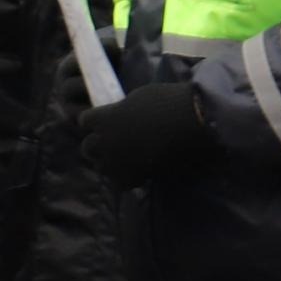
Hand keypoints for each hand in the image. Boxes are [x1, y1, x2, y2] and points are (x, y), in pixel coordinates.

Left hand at [78, 81, 211, 187]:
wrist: (194, 121)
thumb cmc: (169, 101)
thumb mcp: (138, 97)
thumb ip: (122, 110)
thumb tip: (120, 117)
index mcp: (103, 118)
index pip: (85, 120)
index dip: (97, 119)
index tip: (109, 118)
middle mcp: (105, 141)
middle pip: (88, 147)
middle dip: (98, 143)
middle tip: (115, 139)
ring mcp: (119, 161)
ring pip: (102, 167)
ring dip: (110, 162)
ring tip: (125, 157)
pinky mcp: (136, 175)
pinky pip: (122, 182)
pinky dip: (127, 177)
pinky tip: (139, 169)